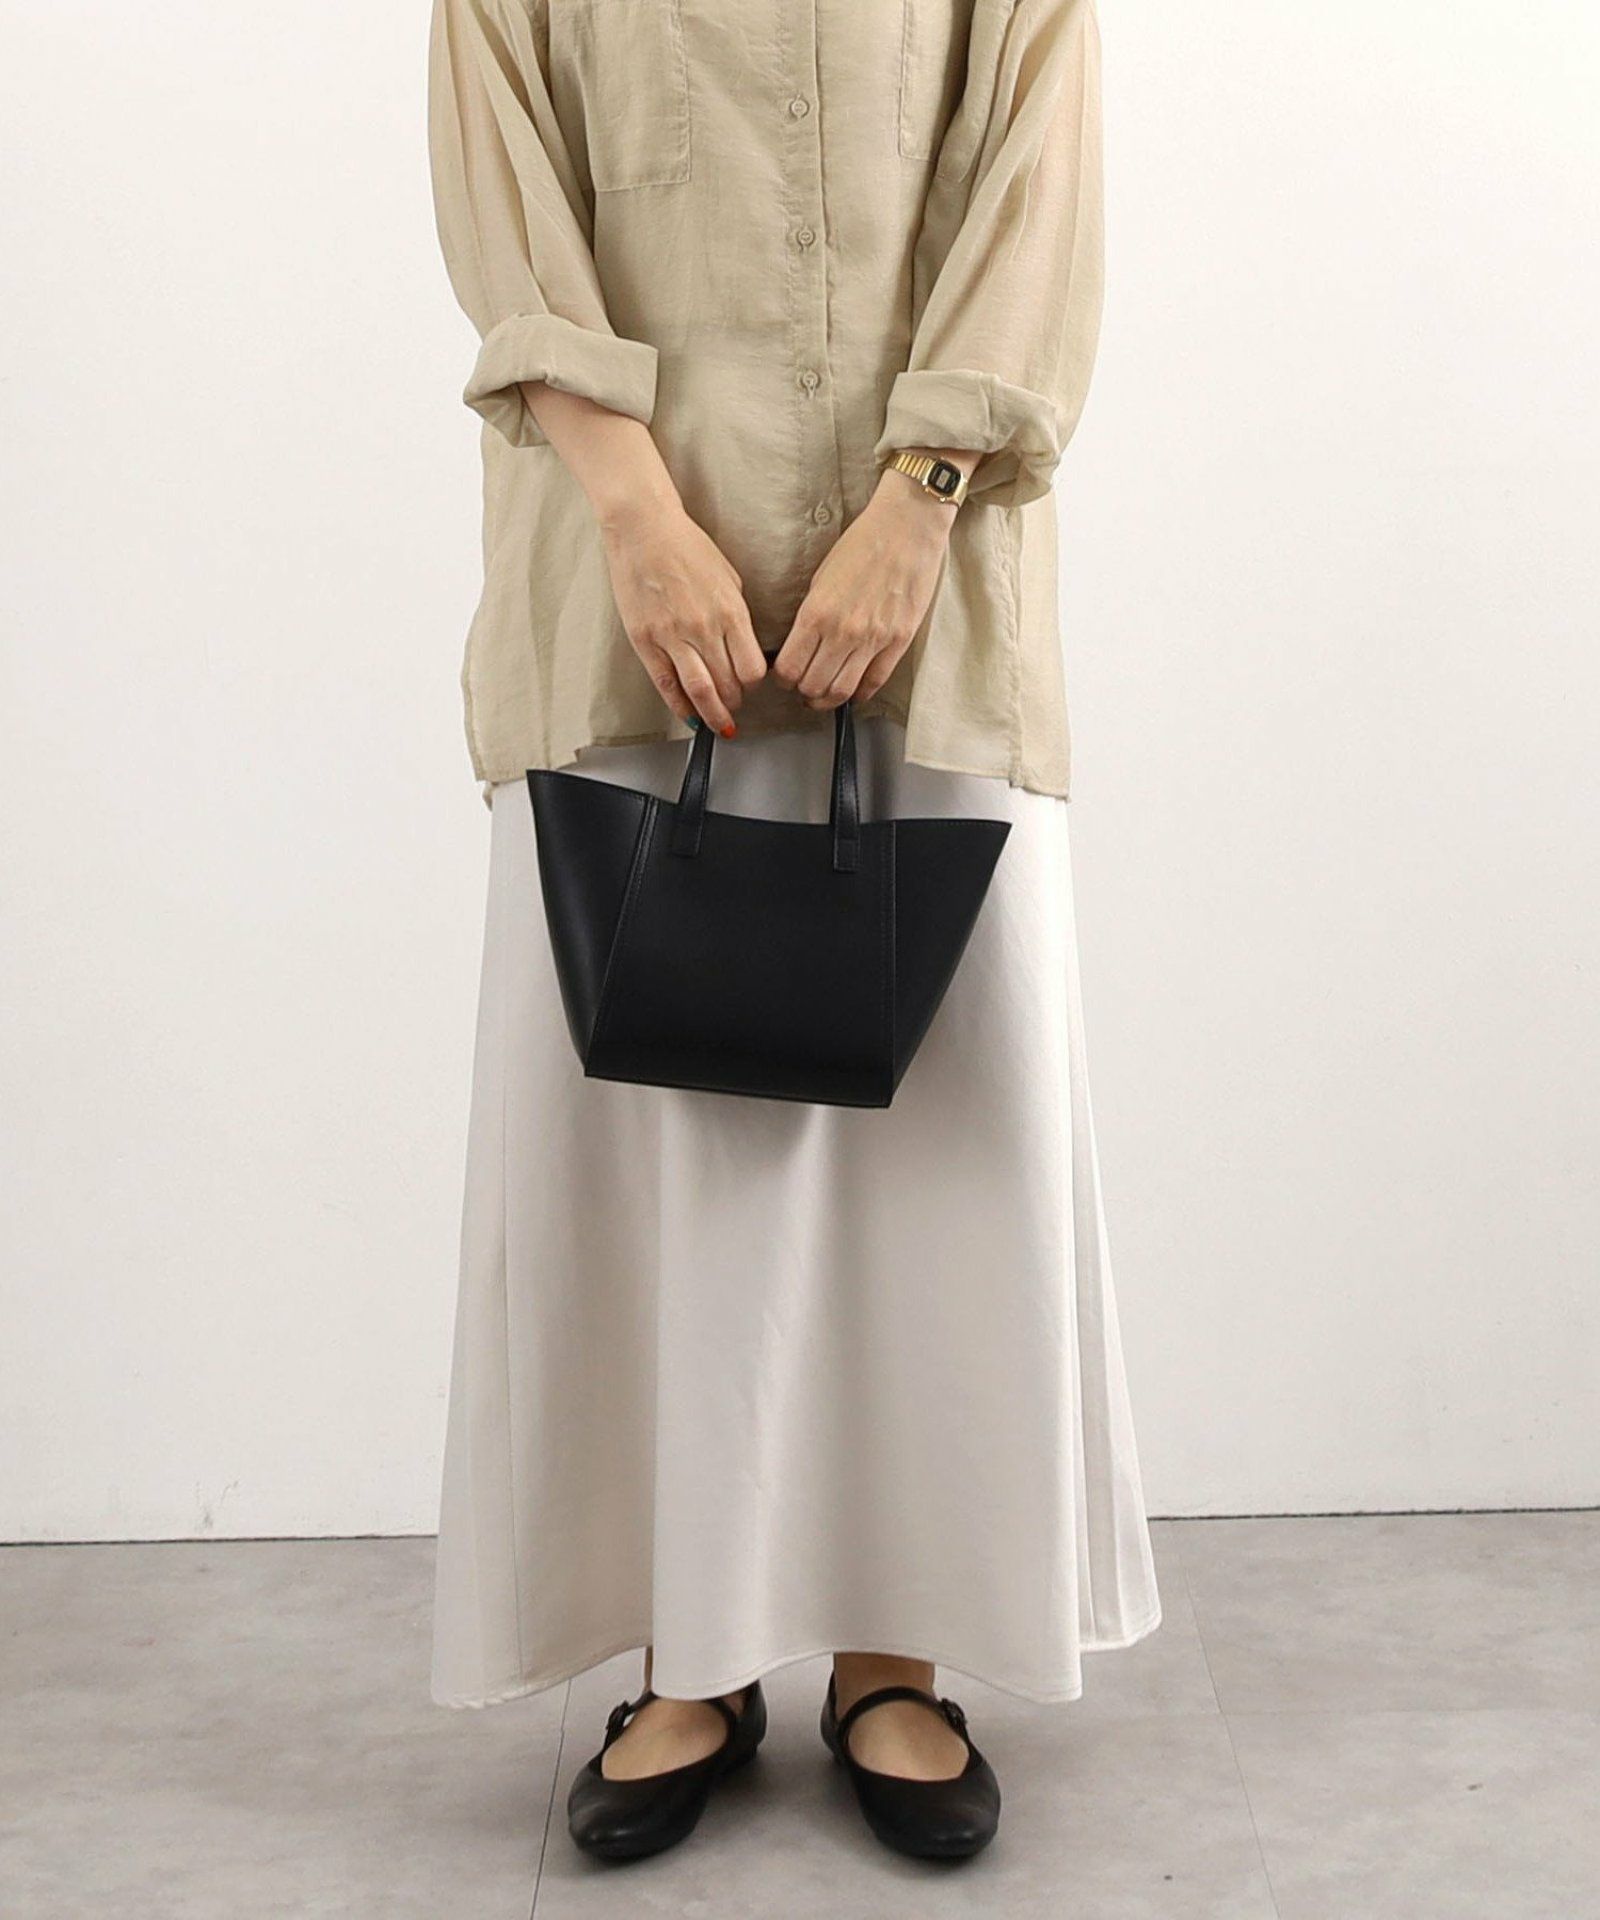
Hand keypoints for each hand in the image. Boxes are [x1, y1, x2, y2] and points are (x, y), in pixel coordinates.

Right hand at [597, 491, 766, 735]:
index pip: (752, 667)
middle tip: (733, 707)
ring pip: (700, 691)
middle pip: (729, 684)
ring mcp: (673, 637)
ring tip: (717, 723)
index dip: (754, 683)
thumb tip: (742, 644)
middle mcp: (704, 628)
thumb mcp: (728, 576)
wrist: (643, 529)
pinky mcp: (646, 641)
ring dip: (711, 714)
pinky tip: (686, 715)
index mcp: (730, 612)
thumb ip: (737, 613)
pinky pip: (666, 684)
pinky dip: (679, 706)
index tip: (750, 685)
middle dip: (734, 702)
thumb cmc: (686, 546)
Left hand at [771, 471, 955, 709]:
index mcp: (816, 613)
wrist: (907, 528)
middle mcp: (842, 632)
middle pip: (813, 685)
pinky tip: (854, 691)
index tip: (785, 677)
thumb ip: (811, 615)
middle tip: (803, 688)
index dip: (783, 679)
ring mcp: (873, 640)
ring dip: (829, 699)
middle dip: (803, 691)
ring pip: (842, 691)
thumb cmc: (863, 544)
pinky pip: (875, 681)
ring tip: (825, 695)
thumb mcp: (822, 577)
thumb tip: (802, 645)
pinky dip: (861, 694)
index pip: (789, 667)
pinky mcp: (898, 642)